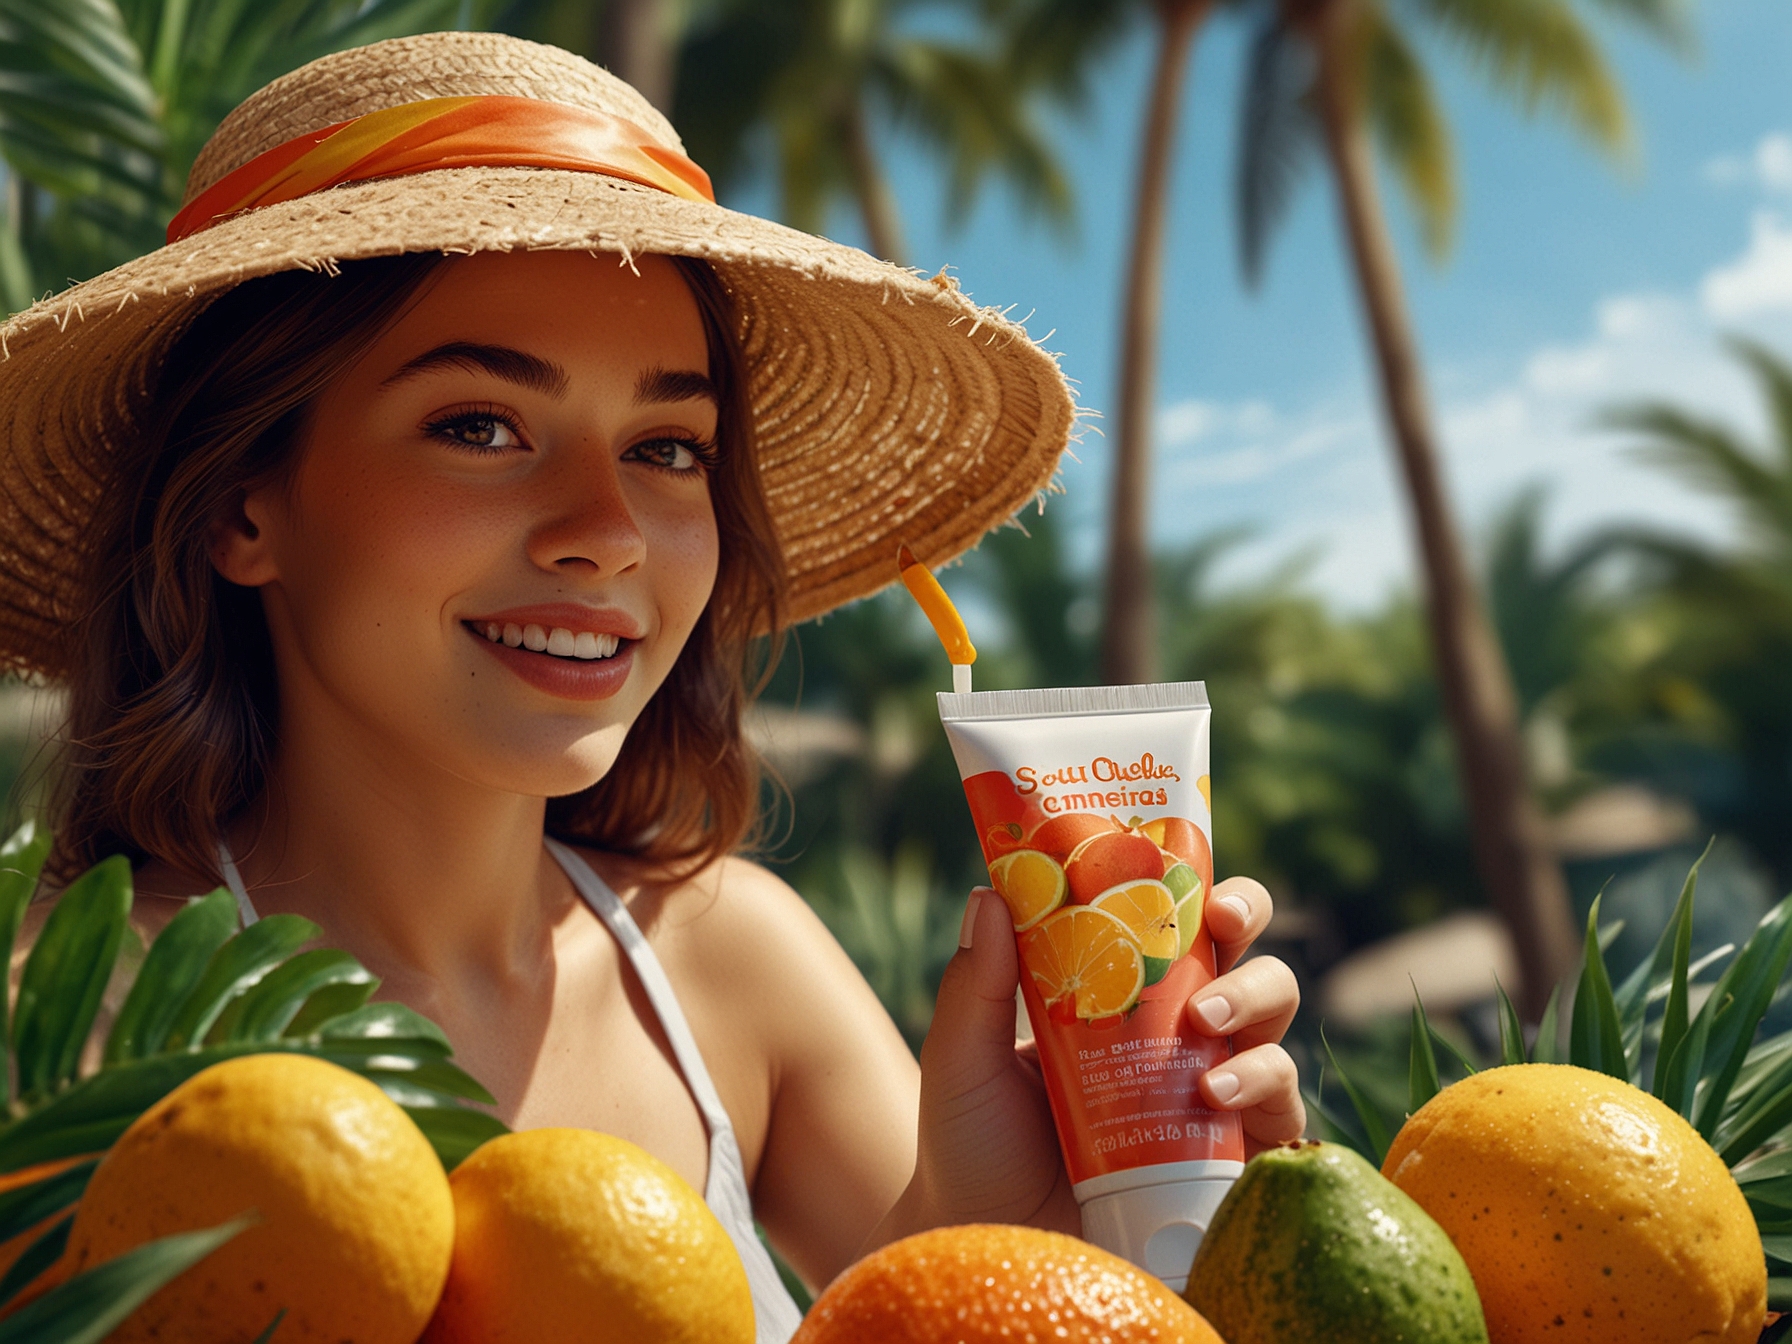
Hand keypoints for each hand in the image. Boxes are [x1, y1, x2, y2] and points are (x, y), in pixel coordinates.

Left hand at [869, 875, 1305, 1249]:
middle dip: (1246, 922)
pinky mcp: (1236, 1159)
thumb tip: (987, 892)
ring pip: (1273, 1022)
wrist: (992, 1247)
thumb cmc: (974, 1150)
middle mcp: (1178, 1036)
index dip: (1193, 883)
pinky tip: (1216, 1092)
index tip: (1179, 863)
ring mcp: (1214, 1096)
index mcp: (1120, 995)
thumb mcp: (963, 1059)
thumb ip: (974, 984)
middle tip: (1220, 926)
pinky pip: (1283, 1109)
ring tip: (1205, 1025)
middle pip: (1242, 953)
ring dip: (1252, 1001)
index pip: (1173, 922)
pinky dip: (1264, 1086)